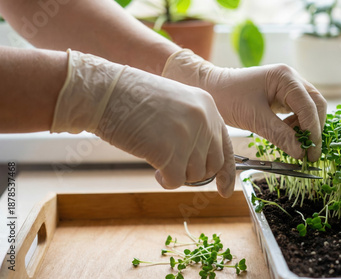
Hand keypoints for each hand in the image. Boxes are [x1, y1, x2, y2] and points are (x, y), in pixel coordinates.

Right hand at [51, 50, 234, 196]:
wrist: (104, 91)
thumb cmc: (133, 99)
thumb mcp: (176, 104)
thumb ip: (194, 126)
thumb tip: (203, 162)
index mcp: (208, 106)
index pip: (226, 146)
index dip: (226, 172)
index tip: (225, 191)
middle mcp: (204, 119)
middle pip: (212, 164)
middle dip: (195, 173)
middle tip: (174, 167)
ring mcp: (188, 134)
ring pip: (195, 175)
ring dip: (178, 175)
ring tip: (159, 161)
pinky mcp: (170, 151)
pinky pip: (176, 181)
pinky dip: (166, 182)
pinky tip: (155, 171)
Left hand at [162, 49, 326, 161]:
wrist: (211, 90)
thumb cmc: (228, 98)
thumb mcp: (254, 118)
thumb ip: (279, 134)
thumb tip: (300, 152)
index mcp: (285, 77)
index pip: (309, 106)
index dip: (313, 131)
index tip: (312, 153)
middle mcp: (291, 79)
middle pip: (316, 105)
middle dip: (314, 130)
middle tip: (310, 154)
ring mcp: (288, 86)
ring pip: (309, 109)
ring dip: (306, 128)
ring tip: (296, 145)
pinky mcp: (283, 96)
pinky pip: (298, 112)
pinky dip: (297, 126)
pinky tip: (287, 136)